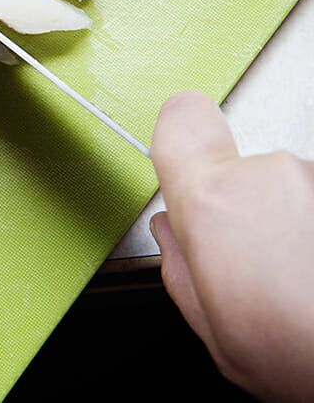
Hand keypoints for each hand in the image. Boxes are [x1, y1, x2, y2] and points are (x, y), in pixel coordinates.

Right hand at [150, 91, 313, 402]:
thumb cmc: (304, 355)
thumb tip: (175, 234)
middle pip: (241, 171)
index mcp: (213, 201)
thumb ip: (180, 266)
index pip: (181, 120)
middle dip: (245, 209)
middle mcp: (272, 173)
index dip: (180, 138)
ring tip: (305, 278)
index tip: (186, 160)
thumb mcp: (216, 331)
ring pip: (290, 188)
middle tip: (261, 267)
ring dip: (294, 223)